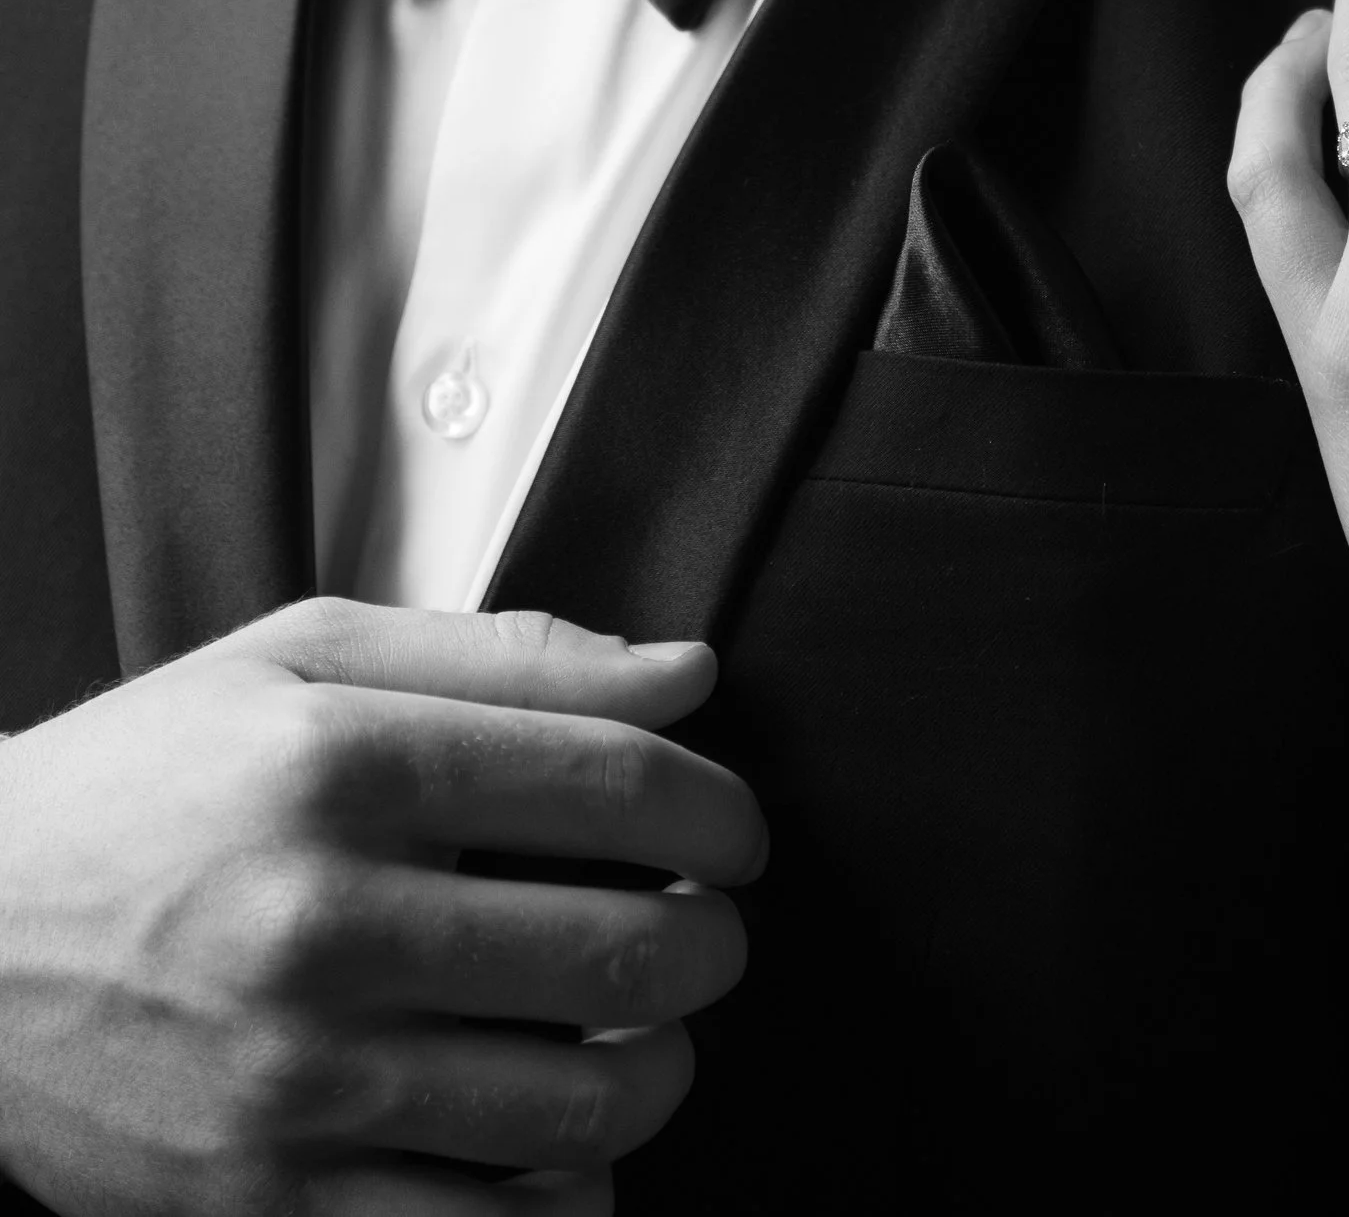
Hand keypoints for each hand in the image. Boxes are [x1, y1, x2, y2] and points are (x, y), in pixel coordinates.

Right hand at [0, 597, 765, 1213]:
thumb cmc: (146, 783)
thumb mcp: (305, 661)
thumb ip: (508, 656)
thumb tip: (688, 672)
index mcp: (343, 766)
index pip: (619, 786)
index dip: (719, 814)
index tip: (732, 836)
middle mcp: (322, 923)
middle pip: (624, 953)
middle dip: (707, 947)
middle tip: (696, 935)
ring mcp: (293, 1081)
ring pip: (579, 1109)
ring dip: (655, 1072)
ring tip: (638, 1037)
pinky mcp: (263, 1206)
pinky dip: (564, 1198)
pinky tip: (558, 1142)